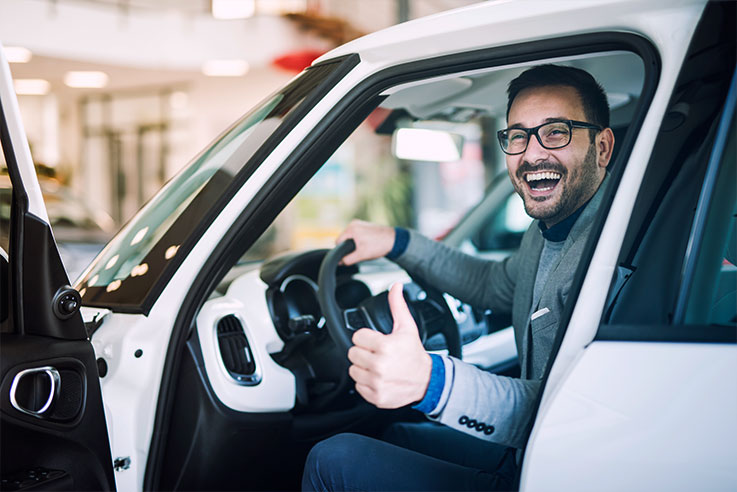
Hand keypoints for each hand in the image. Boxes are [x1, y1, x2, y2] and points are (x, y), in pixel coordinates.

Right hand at [336, 220, 395, 264]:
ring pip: (350, 237)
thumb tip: (340, 261)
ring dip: (355, 244)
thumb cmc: (379, 245)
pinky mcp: (364, 225)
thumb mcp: (362, 255)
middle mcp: (353, 223)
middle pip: (344, 239)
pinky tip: (367, 244)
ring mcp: (359, 223)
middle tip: (360, 251)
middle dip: (349, 247)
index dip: (342, 251)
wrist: (393, 240)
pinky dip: (359, 240)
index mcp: (351, 229)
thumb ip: (348, 259)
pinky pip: (356, 234)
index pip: (338, 242)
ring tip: (365, 247)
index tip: (350, 255)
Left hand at [347, 283, 431, 408]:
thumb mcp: (407, 327)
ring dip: (363, 368)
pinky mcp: (375, 396)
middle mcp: (379, 365)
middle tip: (376, 353)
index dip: (366, 337)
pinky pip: (358, 386)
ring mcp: (377, 382)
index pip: (357, 337)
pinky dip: (366, 383)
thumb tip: (395, 286)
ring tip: (377, 366)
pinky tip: (378, 378)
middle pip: (352, 353)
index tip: (375, 341)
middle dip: (363, 352)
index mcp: (385, 346)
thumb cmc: (414, 353)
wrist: (426, 380)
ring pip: (353, 370)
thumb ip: (397, 305)